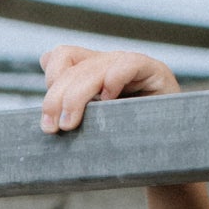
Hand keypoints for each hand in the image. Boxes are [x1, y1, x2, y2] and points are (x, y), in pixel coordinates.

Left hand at [38, 45, 180, 133]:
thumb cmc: (124, 141)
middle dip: (56, 98)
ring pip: (95, 68)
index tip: (48, 118)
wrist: (167, 151)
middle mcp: (109, 63)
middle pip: (74, 66)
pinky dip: (113, 80)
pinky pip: (129, 64)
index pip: (62, 56)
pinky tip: (108, 102)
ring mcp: (130, 65)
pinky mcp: (154, 71)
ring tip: (70, 124)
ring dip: (76, 97)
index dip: (51, 79)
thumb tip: (41, 81)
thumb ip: (67, 108)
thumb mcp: (89, 126)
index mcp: (91, 72)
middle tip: (52, 129)